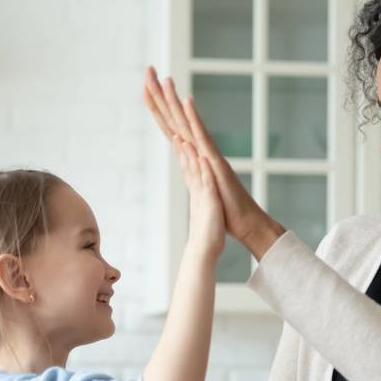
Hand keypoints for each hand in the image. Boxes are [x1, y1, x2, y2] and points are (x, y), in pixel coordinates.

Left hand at [143, 67, 282, 252]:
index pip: (169, 126)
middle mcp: (200, 149)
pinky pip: (203, 137)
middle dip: (160, 94)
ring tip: (164, 78)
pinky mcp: (216, 162)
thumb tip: (187, 161)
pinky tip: (187, 102)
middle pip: (175, 117)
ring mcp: (208, 154)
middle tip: (148, 69)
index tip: (144, 87)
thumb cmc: (226, 209)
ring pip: (187, 122)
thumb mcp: (201, 188)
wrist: (245, 223)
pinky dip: (195, 119)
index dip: (156, 107)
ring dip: (175, 100)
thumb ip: (194, 172)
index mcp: (193, 154)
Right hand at [173, 134, 224, 261]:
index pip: (187, 165)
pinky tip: (201, 157)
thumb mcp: (203, 212)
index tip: (175, 133)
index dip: (181, 149)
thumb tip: (197, 199)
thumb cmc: (206, 236)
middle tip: (171, 128)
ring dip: (187, 152)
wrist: (205, 252)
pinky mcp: (209, 202)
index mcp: (196, 189)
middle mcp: (196, 188)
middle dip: (178, 143)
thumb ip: (200, 203)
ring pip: (193, 169)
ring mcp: (201, 194)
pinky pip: (206, 183)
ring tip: (179, 135)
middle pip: (185, 161)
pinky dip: (204, 169)